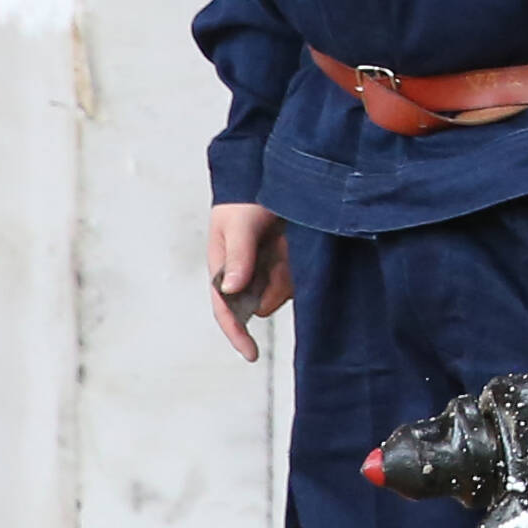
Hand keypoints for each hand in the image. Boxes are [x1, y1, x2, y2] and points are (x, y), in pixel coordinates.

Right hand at [207, 203, 293, 362]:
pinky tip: (299, 240)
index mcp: (224, 268)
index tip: (251, 354)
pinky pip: (299, 278)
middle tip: (282, 250)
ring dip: (290, 273)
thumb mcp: (239, 224)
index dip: (236, 333)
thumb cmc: (246, 197)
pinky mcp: (291, 261)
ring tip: (290, 236)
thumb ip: (237, 255)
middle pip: (261, 302)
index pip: (226, 308)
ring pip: (282, 291)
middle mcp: (246, 273)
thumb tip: (233, 290)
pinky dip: (303, 266)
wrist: (275, 172)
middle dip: (275, 286)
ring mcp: (269, 268)